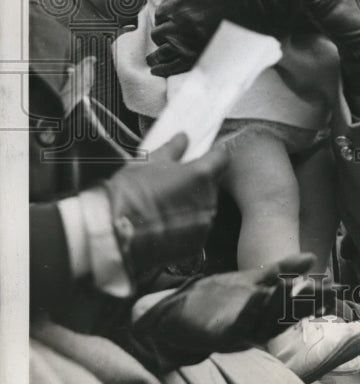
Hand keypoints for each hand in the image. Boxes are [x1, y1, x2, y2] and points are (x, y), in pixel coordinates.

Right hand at [102, 133, 227, 284]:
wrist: (114, 234)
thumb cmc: (130, 194)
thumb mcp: (148, 163)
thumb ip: (172, 149)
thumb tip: (183, 138)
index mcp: (201, 175)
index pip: (222, 158)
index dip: (213, 156)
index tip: (202, 156)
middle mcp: (209, 199)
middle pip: (213, 183)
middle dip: (199, 181)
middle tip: (175, 182)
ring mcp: (204, 224)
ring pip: (205, 206)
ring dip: (193, 203)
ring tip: (166, 204)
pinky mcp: (196, 245)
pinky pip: (197, 228)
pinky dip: (187, 224)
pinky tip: (165, 222)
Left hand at [129, 254, 331, 370]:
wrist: (176, 315)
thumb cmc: (216, 298)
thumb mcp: (253, 278)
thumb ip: (282, 268)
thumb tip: (312, 259)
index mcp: (267, 311)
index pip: (297, 304)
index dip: (316, 298)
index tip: (336, 288)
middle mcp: (259, 325)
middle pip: (287, 314)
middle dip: (305, 304)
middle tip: (325, 291)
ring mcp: (241, 332)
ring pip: (267, 320)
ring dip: (280, 304)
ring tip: (292, 285)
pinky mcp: (221, 337)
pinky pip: (239, 323)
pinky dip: (251, 310)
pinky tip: (259, 294)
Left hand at [147, 0, 313, 77]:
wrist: (256, 5)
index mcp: (179, 6)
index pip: (160, 14)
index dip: (165, 17)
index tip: (171, 20)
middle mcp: (180, 26)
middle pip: (159, 33)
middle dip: (163, 33)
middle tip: (170, 35)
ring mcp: (189, 43)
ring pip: (163, 51)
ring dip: (159, 53)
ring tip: (155, 57)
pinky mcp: (200, 57)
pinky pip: (174, 67)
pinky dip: (163, 69)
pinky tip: (157, 70)